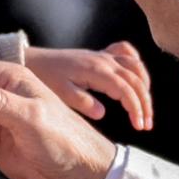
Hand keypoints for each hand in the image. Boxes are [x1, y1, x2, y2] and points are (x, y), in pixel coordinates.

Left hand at [26, 41, 152, 130]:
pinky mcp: (100, 55)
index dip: (136, 108)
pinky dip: (135, 64)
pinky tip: (136, 79)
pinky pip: (125, 52)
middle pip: (136, 79)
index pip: (125, 89)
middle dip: (145, 102)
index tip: (139, 126)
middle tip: (146, 124)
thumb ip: (82, 102)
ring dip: (145, 86)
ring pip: (136, 65)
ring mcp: (103, 56)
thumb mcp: (59, 94)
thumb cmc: (44, 78)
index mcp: (96, 70)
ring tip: (144, 107)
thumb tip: (102, 113)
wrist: (32, 60)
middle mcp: (103, 60)